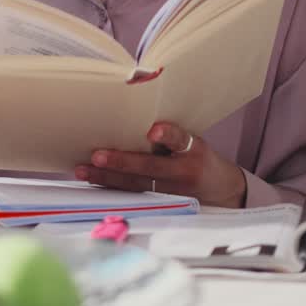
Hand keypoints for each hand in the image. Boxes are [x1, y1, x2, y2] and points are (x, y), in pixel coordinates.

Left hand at [75, 121, 247, 207]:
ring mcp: (172, 192)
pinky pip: (133, 195)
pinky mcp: (161, 204)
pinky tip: (92, 180)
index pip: (181, 139)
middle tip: (97, 156)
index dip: (168, 135)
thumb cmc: (199, 156)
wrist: (221, 190)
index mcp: (193, 150)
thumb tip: (134, 102)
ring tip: (83, 170)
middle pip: (150, 168)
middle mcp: (183, 172)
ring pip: (136, 185)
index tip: (153, 131)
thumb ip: (171, 130)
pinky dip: (111, 187)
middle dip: (122, 162)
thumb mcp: (194, 139)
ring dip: (107, 179)